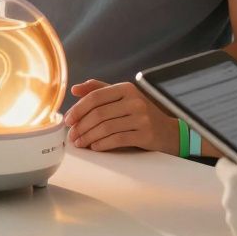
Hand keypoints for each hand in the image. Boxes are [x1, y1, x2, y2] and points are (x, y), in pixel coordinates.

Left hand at [64, 80, 179, 152]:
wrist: (168, 131)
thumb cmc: (140, 113)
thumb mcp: (122, 97)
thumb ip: (99, 90)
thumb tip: (75, 89)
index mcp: (125, 88)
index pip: (95, 96)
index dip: (78, 108)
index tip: (68, 119)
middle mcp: (134, 100)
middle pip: (98, 114)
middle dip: (81, 126)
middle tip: (72, 135)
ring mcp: (141, 118)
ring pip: (106, 128)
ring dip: (88, 137)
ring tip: (80, 143)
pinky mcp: (145, 135)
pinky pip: (117, 140)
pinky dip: (102, 144)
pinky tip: (95, 147)